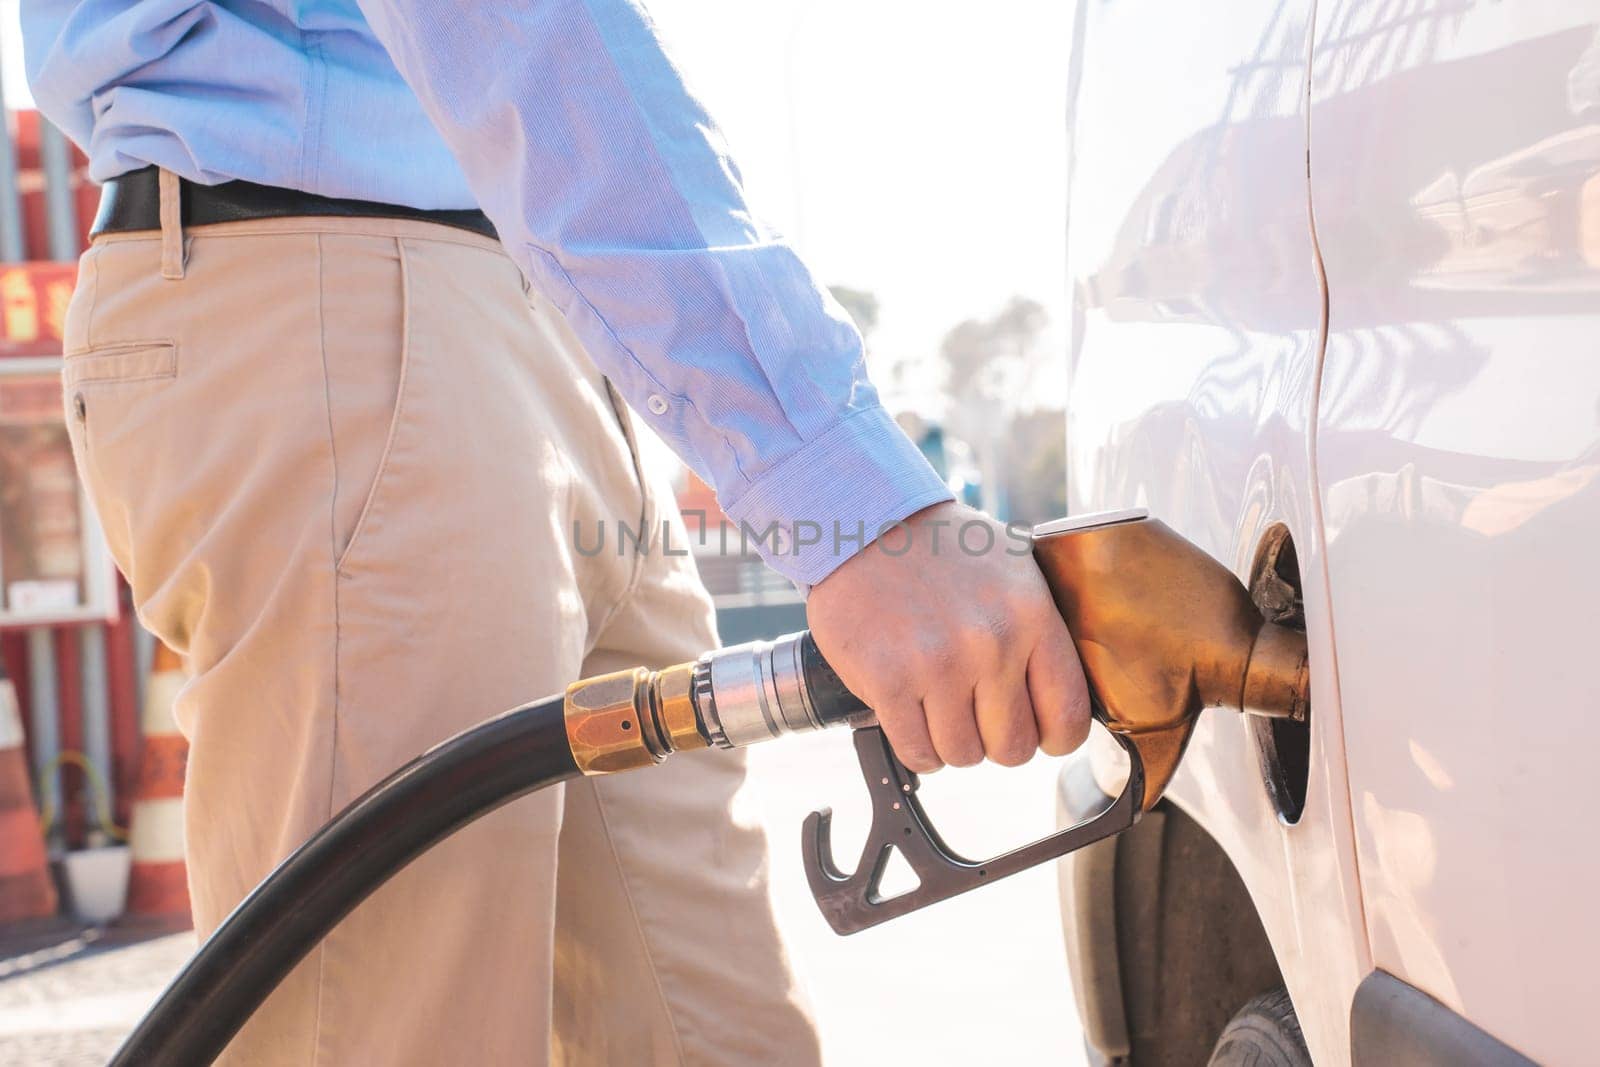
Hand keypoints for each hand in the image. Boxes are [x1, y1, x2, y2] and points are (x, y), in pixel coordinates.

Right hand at [806, 502, 1091, 771]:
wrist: (864, 520)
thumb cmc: (940, 546)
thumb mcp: (1012, 566)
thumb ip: (1042, 624)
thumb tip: (1064, 690)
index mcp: (1030, 616)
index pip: (1066, 717)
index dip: (1053, 738)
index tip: (1036, 730)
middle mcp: (990, 644)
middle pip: (1013, 748)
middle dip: (996, 740)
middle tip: (977, 714)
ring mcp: (937, 665)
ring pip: (963, 755)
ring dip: (952, 742)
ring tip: (939, 708)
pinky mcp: (887, 680)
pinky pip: (917, 752)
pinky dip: (916, 745)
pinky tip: (912, 715)